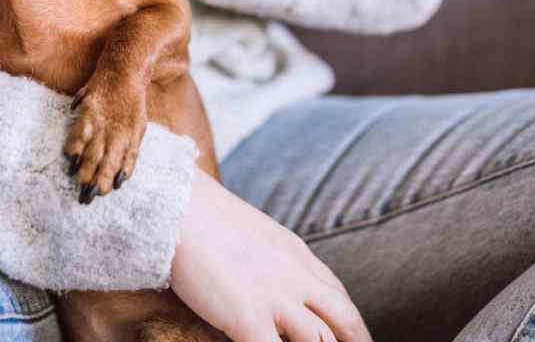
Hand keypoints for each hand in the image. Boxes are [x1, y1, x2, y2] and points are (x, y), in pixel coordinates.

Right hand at [171, 171, 372, 341]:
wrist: (178, 205)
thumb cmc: (202, 217)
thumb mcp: (254, 235)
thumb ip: (270, 260)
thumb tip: (264, 284)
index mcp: (297, 256)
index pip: (338, 296)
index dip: (352, 326)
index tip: (356, 339)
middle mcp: (296, 278)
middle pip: (343, 321)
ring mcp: (277, 299)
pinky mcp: (250, 318)